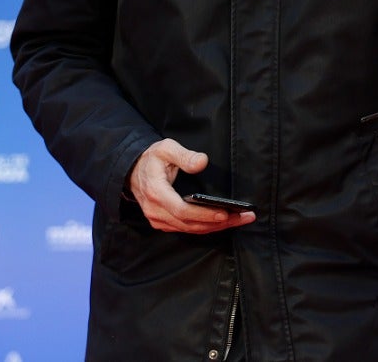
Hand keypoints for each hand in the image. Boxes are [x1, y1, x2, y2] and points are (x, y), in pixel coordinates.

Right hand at [128, 138, 254, 233]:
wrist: (132, 170)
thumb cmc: (152, 159)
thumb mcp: (166, 149)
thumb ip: (184, 155)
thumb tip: (202, 162)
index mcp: (157, 193)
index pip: (182, 210)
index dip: (204, 214)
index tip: (225, 213)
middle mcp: (156, 211)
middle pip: (190, 224)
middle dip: (220, 223)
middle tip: (245, 217)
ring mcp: (158, 219)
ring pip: (190, 229)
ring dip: (216, 227)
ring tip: (241, 219)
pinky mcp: (163, 223)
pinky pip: (186, 229)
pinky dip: (206, 227)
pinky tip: (224, 222)